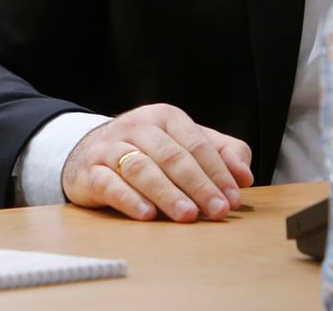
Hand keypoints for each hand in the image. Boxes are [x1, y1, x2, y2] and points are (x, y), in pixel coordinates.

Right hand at [61, 103, 253, 221]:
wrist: (88, 151)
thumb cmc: (147, 150)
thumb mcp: (183, 144)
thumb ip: (220, 153)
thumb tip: (245, 175)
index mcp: (164, 117)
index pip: (196, 143)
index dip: (217, 171)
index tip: (233, 197)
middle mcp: (136, 127)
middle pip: (171, 155)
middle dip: (198, 184)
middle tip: (217, 210)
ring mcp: (110, 148)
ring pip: (141, 168)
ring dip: (167, 193)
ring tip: (188, 215)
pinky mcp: (90, 171)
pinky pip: (109, 184)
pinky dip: (129, 199)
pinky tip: (147, 214)